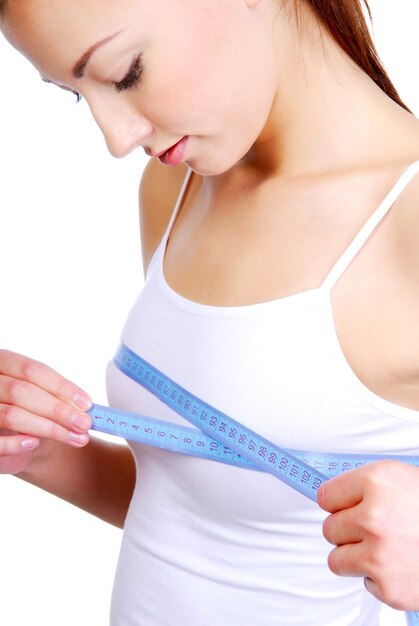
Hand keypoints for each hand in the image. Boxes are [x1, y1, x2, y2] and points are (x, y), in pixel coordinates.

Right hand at [0, 349, 91, 474]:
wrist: (7, 434)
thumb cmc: (27, 409)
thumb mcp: (42, 395)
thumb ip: (59, 396)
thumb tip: (87, 407)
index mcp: (3, 362)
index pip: (32, 370)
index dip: (61, 386)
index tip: (86, 403)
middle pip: (22, 392)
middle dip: (58, 409)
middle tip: (85, 424)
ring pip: (11, 415)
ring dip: (48, 428)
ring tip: (75, 437)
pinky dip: (15, 444)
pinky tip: (34, 443)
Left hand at [318, 460, 418, 610]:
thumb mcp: (400, 479)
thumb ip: (364, 487)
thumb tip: (331, 498)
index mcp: (377, 482)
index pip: (325, 496)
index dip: (338, 502)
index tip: (345, 507)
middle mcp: (374, 516)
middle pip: (329, 528)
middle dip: (348, 530)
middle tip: (374, 529)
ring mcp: (379, 554)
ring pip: (337, 558)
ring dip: (356, 556)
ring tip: (384, 548)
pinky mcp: (388, 587)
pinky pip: (363, 581)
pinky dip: (379, 577)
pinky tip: (401, 565)